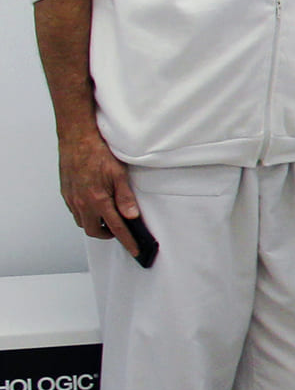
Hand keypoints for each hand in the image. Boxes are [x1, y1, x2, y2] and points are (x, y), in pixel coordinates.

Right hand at [59, 125, 143, 257]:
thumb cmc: (98, 153)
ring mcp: (71, 199)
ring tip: (108, 217)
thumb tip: (132, 217)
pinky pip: (75, 212)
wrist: (76, 138)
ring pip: (82, 222)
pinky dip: (85, 214)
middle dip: (108, 234)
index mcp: (97, 200)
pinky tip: (94, 206)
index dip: (127, 241)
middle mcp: (81, 202)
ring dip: (95, 224)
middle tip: (120, 229)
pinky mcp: (65, 193)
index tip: (134, 250)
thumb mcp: (119, 175)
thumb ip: (125, 198)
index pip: (115, 228)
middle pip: (94, 231)